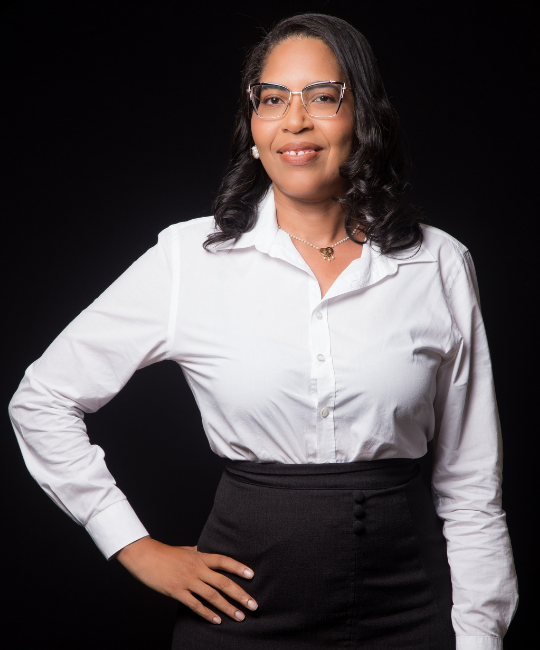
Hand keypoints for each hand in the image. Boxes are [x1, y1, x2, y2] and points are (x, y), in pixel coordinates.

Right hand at [116, 536, 257, 623]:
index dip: (239, 567)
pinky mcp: (176, 591)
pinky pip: (195, 605)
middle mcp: (196, 568)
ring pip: (212, 596)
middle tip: (254, 605)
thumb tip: (213, 552)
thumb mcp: (187, 549)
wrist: (144, 556)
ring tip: (240, 617)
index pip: (224, 561)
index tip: (252, 575)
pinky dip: (207, 614)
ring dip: (228, 608)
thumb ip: (201, 552)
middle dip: (240, 594)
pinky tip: (217, 620)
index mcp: (200, 556)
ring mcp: (187, 581)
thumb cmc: (166, 553)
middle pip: (223, 582)